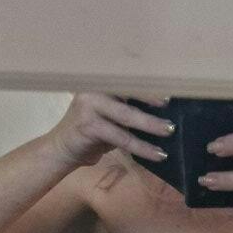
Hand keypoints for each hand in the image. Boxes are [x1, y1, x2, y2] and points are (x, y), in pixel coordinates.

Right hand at [48, 92, 175, 167]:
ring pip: (127, 115)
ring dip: (151, 125)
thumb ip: (128, 110)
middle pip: (129, 91)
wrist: (61, 151)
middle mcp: (94, 89)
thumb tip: (162, 111)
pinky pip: (122, 137)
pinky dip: (141, 147)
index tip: (169, 87)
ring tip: (169, 130)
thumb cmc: (91, 134)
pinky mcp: (89, 125)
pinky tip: (156, 154)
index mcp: (100, 84)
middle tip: (171, 104)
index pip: (127, 79)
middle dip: (152, 97)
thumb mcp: (111, 118)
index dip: (148, 82)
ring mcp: (89, 105)